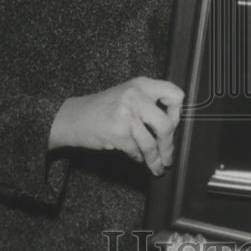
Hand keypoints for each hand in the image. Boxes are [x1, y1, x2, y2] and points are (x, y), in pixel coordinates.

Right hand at [48, 77, 182, 174]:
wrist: (73, 117)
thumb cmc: (103, 108)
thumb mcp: (128, 95)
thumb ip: (149, 103)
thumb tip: (173, 125)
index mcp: (142, 84)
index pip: (175, 94)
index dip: (177, 113)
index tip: (173, 125)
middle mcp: (136, 96)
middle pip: (166, 125)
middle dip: (169, 145)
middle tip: (169, 156)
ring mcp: (126, 113)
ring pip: (151, 142)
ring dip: (156, 158)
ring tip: (157, 166)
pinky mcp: (117, 131)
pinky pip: (136, 150)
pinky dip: (138, 157)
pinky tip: (137, 157)